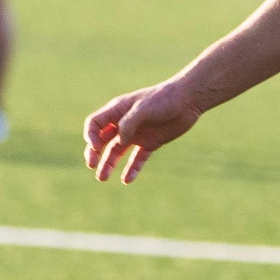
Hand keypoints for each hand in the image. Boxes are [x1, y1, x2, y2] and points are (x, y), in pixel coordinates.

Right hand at [84, 80, 203, 182]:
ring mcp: (137, 134)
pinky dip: (132, 169)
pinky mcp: (150, 143)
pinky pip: (137, 158)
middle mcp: (124, 123)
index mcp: (117, 110)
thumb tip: (120, 141)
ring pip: (117, 151)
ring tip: (102, 178)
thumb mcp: (143, 108)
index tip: (96, 146)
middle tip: (92, 165)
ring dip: (109, 164)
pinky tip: (126, 180)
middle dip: (94, 152)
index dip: (91, 135)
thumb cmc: (164, 99)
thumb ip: (129, 124)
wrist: (188, 101)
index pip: (95, 123)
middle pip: (102, 139)